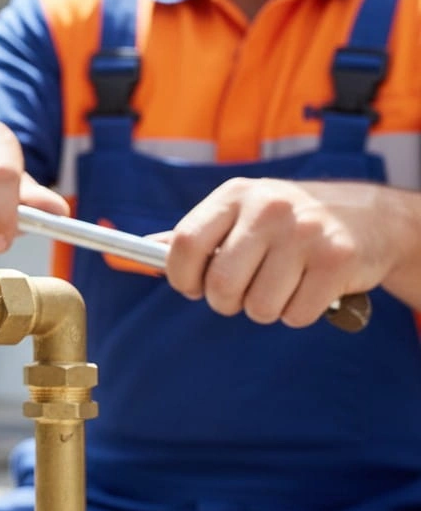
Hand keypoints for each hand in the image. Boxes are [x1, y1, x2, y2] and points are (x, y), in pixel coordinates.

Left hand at [162, 177, 388, 326]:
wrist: (367, 217)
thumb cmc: (286, 222)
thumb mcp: (239, 212)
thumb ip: (195, 234)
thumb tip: (142, 251)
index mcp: (234, 195)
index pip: (184, 243)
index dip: (180, 276)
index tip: (191, 287)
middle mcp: (268, 208)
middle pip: (220, 284)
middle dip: (225, 301)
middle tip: (240, 292)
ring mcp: (304, 232)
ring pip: (258, 307)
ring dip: (265, 309)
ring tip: (281, 283)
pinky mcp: (337, 260)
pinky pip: (296, 315)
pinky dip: (298, 313)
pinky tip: (309, 287)